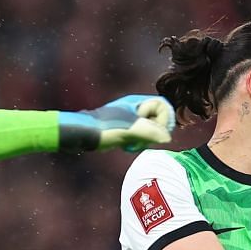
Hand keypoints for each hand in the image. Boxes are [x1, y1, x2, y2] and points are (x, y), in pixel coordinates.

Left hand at [57, 95, 176, 151]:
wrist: (84, 133)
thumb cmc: (106, 128)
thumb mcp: (132, 129)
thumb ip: (153, 132)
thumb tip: (166, 138)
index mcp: (138, 103)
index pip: (163, 106)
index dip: (163, 120)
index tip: (154, 130)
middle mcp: (136, 108)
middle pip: (158, 119)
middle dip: (154, 132)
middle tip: (143, 139)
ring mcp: (131, 119)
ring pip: (150, 129)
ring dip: (145, 140)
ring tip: (132, 144)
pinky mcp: (125, 129)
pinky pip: (140, 135)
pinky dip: (137, 142)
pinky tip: (126, 146)